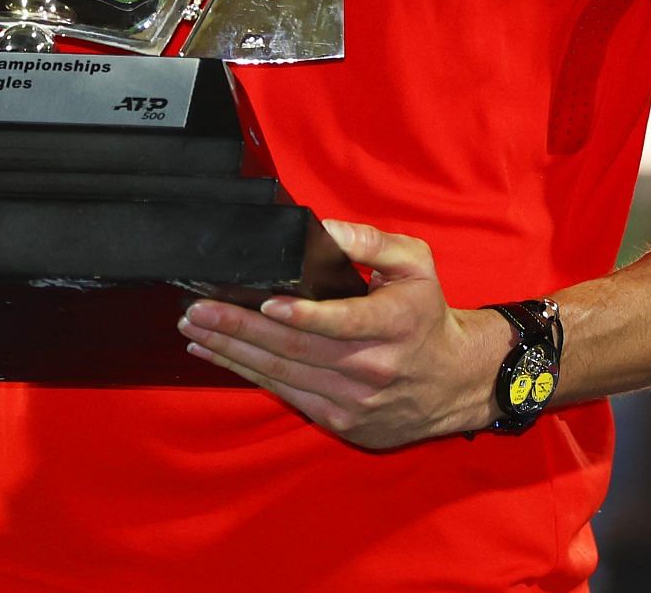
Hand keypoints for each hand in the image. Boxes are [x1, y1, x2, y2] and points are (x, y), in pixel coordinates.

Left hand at [178, 219, 510, 449]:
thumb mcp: (415, 263)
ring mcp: (354, 400)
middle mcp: (373, 367)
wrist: (455, 381)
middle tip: (199, 310)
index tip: (265, 302)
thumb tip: (322, 230)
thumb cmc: (426, 315)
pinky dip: (248, 374)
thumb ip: (369, 242)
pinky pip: (286, 394)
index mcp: (395, 322)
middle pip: (297, 349)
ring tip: (195, 329)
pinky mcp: (340, 420)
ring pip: (283, 375)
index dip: (303, 315)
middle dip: (241, 329)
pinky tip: (218, 355)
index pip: (343, 322)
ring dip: (233, 351)